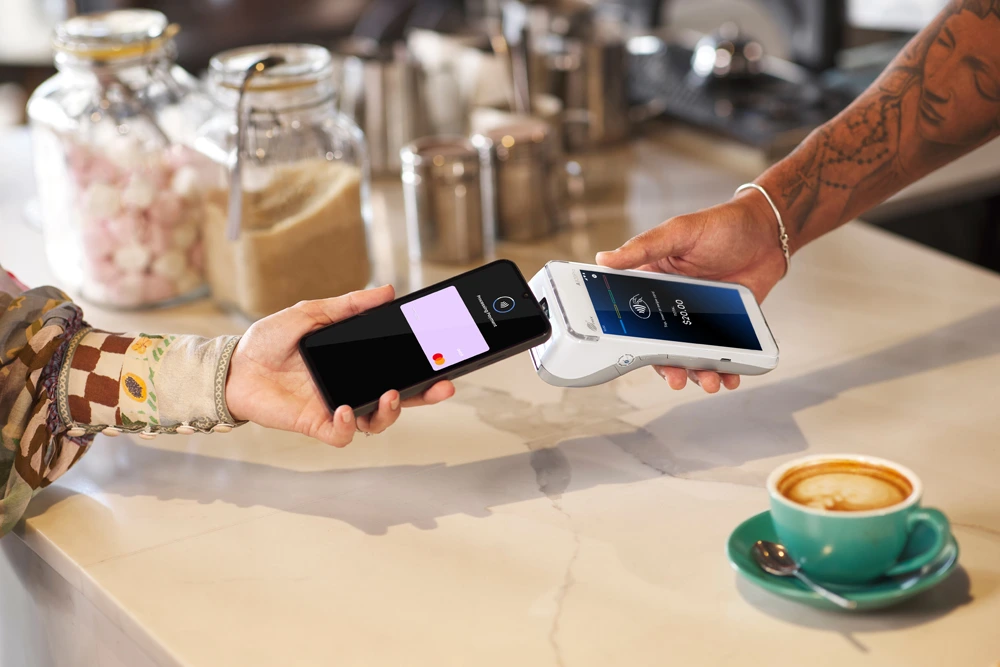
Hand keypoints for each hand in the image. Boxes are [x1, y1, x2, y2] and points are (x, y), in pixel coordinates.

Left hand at [225, 285, 454, 446]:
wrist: (233, 366)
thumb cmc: (270, 341)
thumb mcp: (312, 313)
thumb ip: (349, 306)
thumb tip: (386, 290)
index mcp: (353, 362)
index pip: (396, 367)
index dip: (422, 367)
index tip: (443, 358)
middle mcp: (350, 387)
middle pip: (398, 398)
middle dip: (425, 395)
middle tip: (444, 386)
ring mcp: (335, 407)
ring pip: (377, 421)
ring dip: (390, 411)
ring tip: (388, 394)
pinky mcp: (316, 423)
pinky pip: (343, 435)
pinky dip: (349, 425)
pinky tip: (344, 408)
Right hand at [596, 192, 785, 392]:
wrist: (767, 233)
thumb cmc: (721, 225)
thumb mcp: (679, 232)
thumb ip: (644, 247)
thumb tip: (604, 259)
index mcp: (653, 283)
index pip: (634, 317)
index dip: (632, 340)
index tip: (633, 355)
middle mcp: (673, 305)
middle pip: (662, 345)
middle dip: (669, 367)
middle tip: (676, 378)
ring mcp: (700, 319)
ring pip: (691, 355)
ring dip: (698, 373)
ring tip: (709, 381)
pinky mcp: (726, 326)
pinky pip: (721, 354)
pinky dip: (725, 370)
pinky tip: (730, 377)